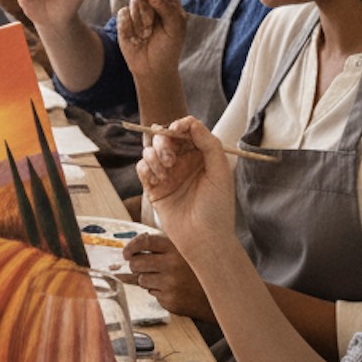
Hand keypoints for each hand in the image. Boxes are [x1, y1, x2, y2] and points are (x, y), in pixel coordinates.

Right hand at [116, 0, 187, 82]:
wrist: (152, 68)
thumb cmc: (168, 48)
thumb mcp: (175, 28)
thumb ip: (167, 8)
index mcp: (167, 4)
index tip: (155, 2)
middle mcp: (152, 6)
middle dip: (147, 8)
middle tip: (151, 24)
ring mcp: (137, 12)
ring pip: (133, 2)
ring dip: (140, 20)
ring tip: (146, 35)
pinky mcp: (124, 20)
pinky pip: (123, 13)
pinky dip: (129, 26)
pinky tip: (135, 37)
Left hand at [121, 230, 213, 321]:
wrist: (219, 295)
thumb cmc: (199, 271)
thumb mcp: (186, 251)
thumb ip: (163, 247)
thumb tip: (132, 250)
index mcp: (176, 248)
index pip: (145, 242)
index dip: (131, 247)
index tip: (126, 253)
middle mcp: (173, 265)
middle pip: (137, 263)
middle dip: (135, 266)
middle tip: (141, 268)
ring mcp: (171, 284)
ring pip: (142, 280)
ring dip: (148, 280)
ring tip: (165, 280)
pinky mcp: (171, 301)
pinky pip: (153, 294)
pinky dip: (159, 292)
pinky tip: (173, 290)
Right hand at [135, 117, 235, 254]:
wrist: (204, 239)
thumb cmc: (217, 208)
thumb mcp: (220, 173)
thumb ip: (209, 144)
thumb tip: (192, 122)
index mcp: (200, 156)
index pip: (186, 130)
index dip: (179, 125)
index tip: (177, 130)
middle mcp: (182, 162)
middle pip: (164, 136)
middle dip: (163, 141)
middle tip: (170, 158)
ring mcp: (166, 174)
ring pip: (149, 150)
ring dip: (154, 157)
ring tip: (165, 173)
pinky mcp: (153, 187)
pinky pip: (141, 168)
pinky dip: (145, 169)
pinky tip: (156, 181)